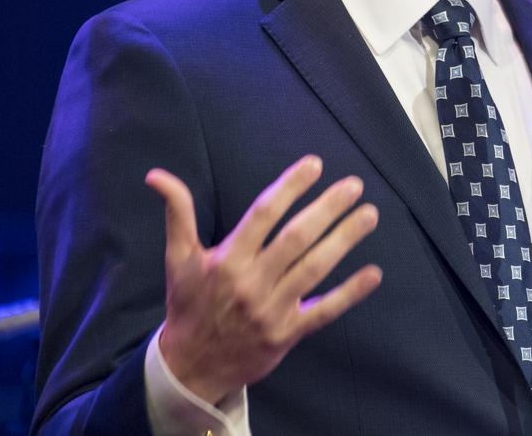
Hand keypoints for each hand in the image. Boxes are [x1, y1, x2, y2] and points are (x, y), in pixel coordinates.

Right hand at [144, 155, 381, 404]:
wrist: (190, 367)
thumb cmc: (189, 304)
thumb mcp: (179, 258)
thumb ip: (177, 213)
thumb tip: (157, 175)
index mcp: (227, 260)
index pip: (263, 214)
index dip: (289, 187)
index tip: (315, 164)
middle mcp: (251, 283)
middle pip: (296, 238)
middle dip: (327, 209)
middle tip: (354, 185)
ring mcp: (271, 310)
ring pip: (314, 269)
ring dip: (344, 240)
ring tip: (369, 214)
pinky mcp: (287, 334)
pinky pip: (323, 311)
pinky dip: (350, 293)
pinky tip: (373, 273)